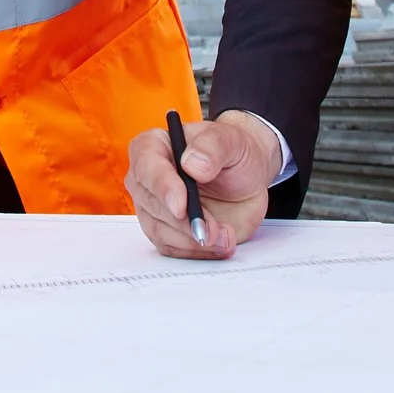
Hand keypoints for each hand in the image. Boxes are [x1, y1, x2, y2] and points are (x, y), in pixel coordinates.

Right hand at [125, 111, 279, 259]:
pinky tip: (220, 244)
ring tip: (225, 237)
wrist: (247, 178)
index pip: (146, 167)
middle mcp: (147, 178)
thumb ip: (212, 147)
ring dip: (193, 240)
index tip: (181, 207)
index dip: (162, 188)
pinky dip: (197, 251)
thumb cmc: (232, 152)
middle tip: (214, 230)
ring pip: (160, 231)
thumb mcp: (231, 141)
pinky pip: (172, 248)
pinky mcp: (167, 231)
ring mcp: (155, 207)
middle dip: (185, 222)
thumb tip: (192, 165)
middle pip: (152, 205)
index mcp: (154, 146)